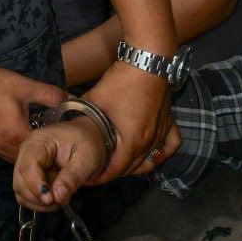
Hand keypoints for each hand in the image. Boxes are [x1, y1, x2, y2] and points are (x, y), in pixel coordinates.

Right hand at [0, 64, 65, 160]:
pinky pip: (7, 153)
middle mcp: (4, 147)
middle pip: (30, 159)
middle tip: (54, 141)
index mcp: (17, 135)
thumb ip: (49, 94)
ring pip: (17, 158)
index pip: (43, 151)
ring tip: (39, 138)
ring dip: (28, 151)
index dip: (54, 146)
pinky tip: (21, 134)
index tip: (63, 137)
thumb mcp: (24, 86)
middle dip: (42, 152)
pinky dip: (16, 147)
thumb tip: (68, 98)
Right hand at [13, 117, 105, 210]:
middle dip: (40, 197)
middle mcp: (27, 152)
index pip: (29, 166)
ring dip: (40, 202)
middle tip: (62, 199)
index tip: (51, 199)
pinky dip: (39, 202)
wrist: (89, 140)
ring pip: (21, 191)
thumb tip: (58, 196)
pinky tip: (55, 196)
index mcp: (40, 141)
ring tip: (61, 196)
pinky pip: (26, 195)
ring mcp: (25, 164)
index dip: (37, 186)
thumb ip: (72, 177)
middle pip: (20, 182)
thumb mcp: (87, 159)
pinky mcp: (28, 176)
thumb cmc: (88, 144)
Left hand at [83, 61, 178, 181]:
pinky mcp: (169, 122)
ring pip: (150, 160)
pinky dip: (162, 153)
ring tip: (119, 164)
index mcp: (131, 142)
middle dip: (114, 172)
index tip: (89, 178)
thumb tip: (71, 125)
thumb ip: (83, 116)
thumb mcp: (95, 101)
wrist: (147, 62)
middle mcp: (149, 142)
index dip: (100, 177)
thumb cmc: (121, 82)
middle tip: (99, 170)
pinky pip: (170, 146)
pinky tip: (153, 153)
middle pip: (131, 168)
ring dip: (134, 166)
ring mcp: (161, 133)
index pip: (115, 171)